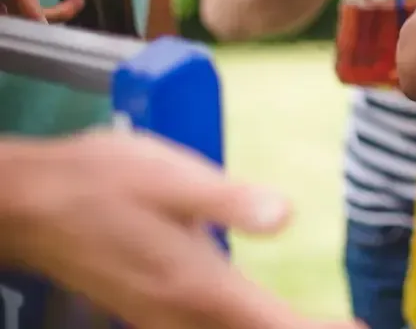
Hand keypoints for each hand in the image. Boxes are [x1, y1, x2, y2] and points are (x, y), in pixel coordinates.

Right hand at [0, 130, 362, 328]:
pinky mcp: (144, 308)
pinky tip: (252, 319)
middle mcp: (179, 313)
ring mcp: (157, 316)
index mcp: (197, 285)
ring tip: (312, 324)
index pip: (273, 325)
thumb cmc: (100, 181)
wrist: (26, 202)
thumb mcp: (171, 177)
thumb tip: (286, 216)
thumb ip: (231, 200)